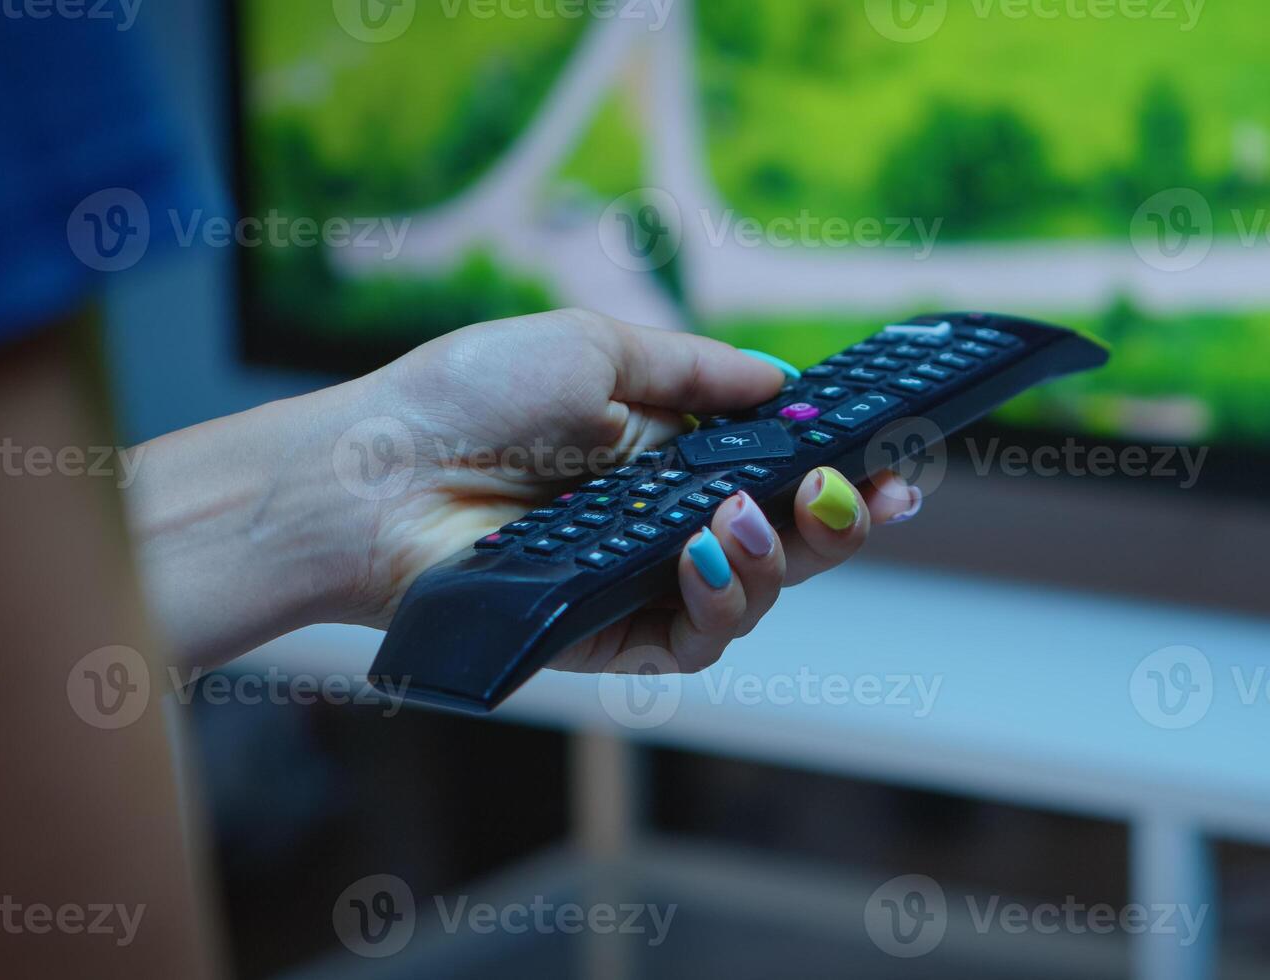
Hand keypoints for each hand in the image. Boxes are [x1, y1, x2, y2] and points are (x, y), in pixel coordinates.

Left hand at [126, 309, 922, 670]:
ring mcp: (643, 580)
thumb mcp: (595, 347)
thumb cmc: (465, 395)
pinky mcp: (610, 635)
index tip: (898, 456)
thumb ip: (698, 369)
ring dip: (780, 555)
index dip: (846, 465)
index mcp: (671, 450)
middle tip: (857, 490)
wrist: (371, 470)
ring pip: (757, 593)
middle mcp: (668, 519)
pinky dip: (717, 600)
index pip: (783, 466)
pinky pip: (696, 640)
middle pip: (792, 536)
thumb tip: (785, 379)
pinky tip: (702, 552)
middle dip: (842, 517)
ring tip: (750, 512)